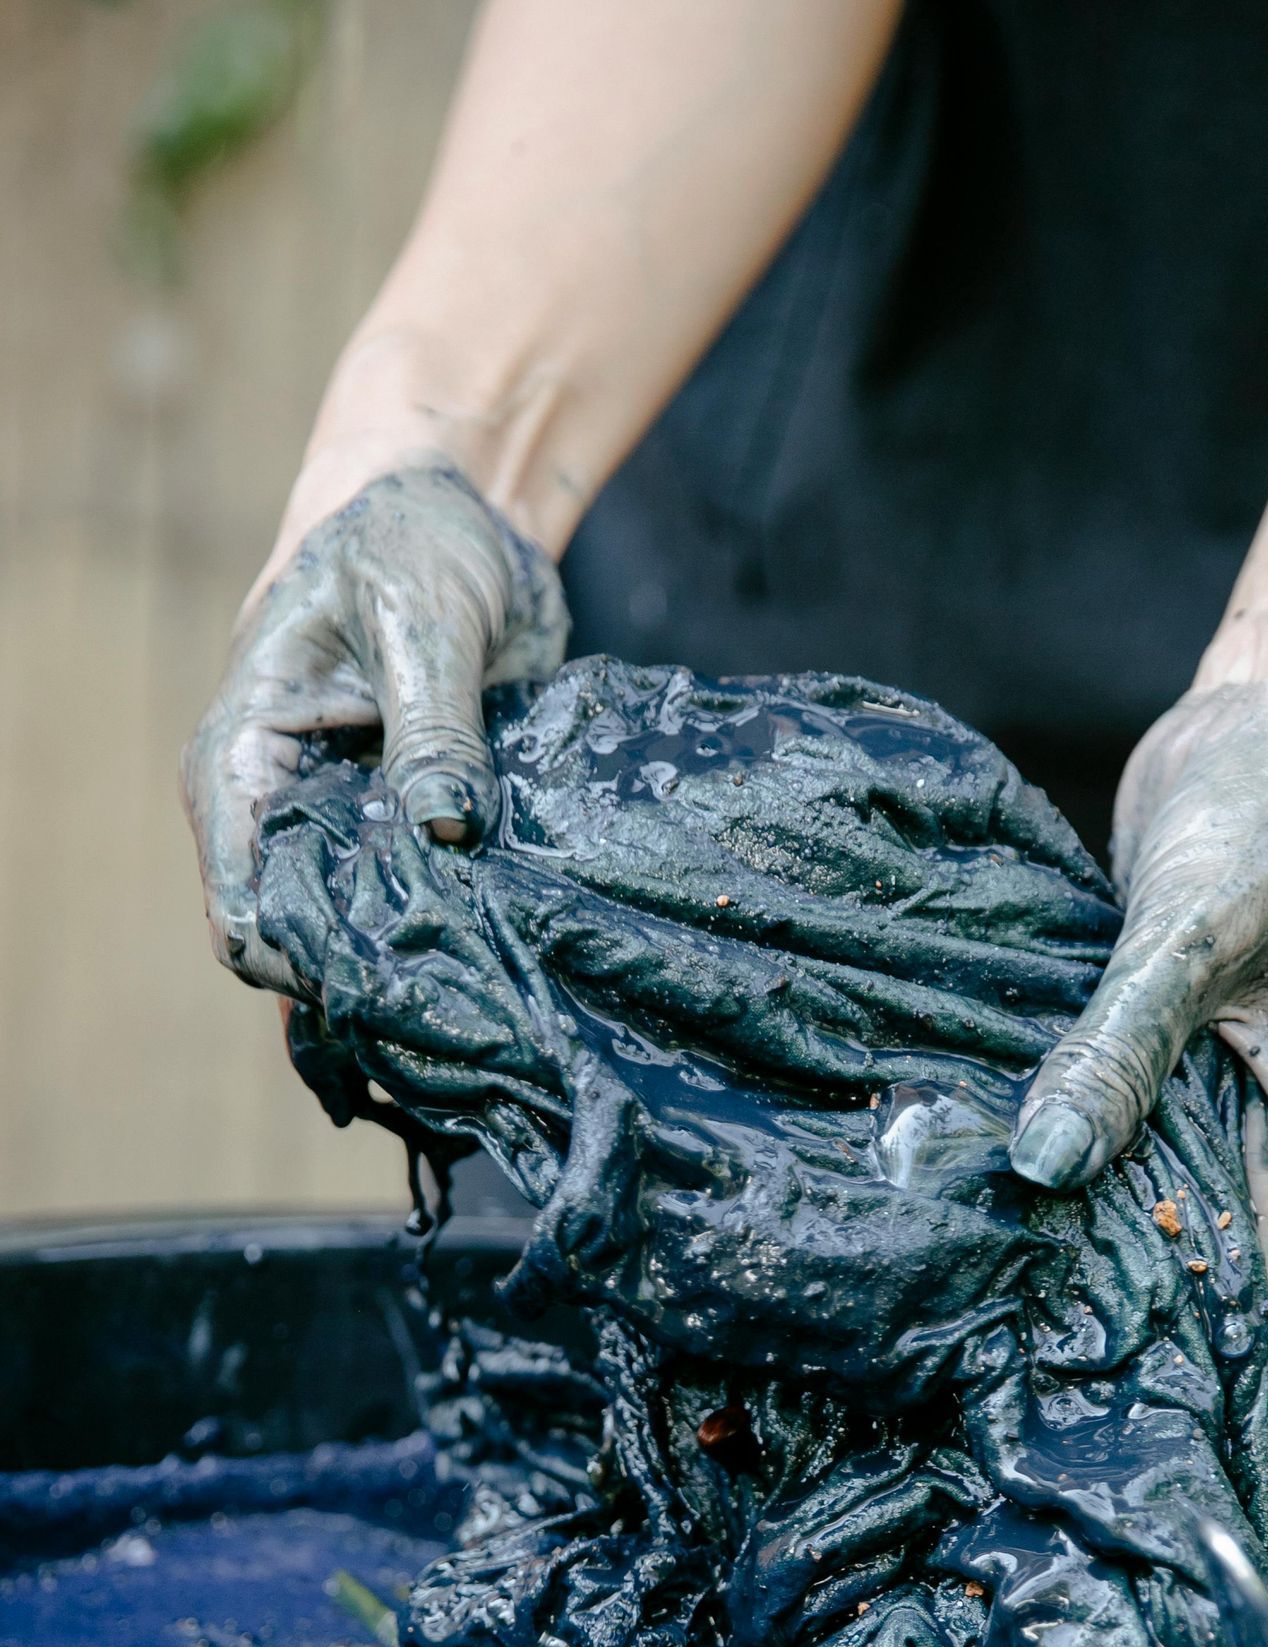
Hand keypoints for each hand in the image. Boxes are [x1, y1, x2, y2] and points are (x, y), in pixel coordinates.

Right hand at [182, 462, 568, 993]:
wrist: (464, 505)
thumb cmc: (409, 534)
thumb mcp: (421, 620)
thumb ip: (433, 727)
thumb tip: (447, 827)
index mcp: (244, 755)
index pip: (239, 899)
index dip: (296, 959)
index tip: (380, 976)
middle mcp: (286, 803)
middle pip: (299, 934)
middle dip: (364, 975)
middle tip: (449, 1002)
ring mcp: (352, 818)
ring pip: (364, 927)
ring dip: (418, 960)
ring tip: (483, 990)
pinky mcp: (420, 818)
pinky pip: (427, 897)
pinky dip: (459, 925)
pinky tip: (510, 953)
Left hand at [1007, 680, 1267, 1302]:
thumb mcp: (1196, 936)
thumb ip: (1120, 1050)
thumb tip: (1048, 1163)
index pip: (1247, 1273)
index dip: (1175, 1325)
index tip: (1077, 1365)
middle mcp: (1259, 1113)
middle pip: (1185, 1234)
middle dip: (1105, 1276)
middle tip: (991, 1329)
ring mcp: (1205, 1070)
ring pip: (1136, 1166)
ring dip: (1071, 1197)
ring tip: (968, 1257)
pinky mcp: (1152, 1024)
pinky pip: (1104, 1098)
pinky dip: (1057, 1120)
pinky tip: (975, 1147)